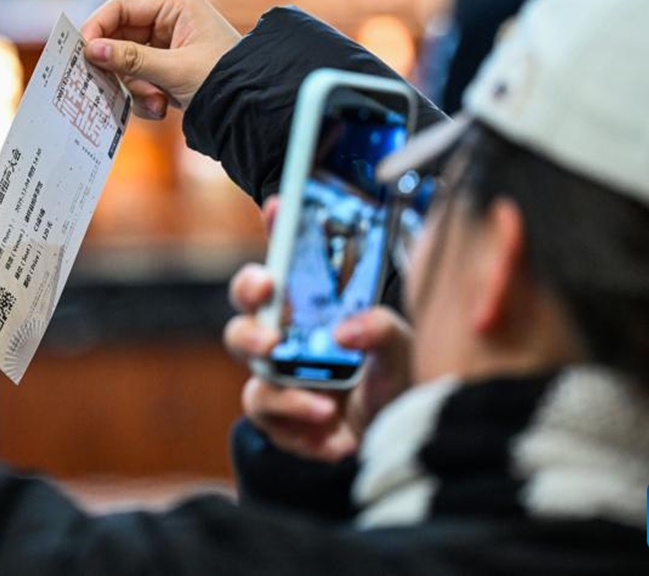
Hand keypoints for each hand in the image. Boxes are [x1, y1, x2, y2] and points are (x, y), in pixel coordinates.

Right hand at [81, 0, 240, 119]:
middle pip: (121, 37)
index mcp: (177, 6)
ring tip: (157, 104)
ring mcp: (168, 46)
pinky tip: (162, 109)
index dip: (98, 27)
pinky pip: (140, 80)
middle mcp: (170, 21)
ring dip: (136, 88)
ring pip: (128, 63)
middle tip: (111, 86)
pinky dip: (144, 97)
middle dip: (121, 68)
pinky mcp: (168, 70)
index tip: (82, 52)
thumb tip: (90, 50)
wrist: (253, 110)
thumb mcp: (175, 70)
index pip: (122, 7)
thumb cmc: (225, 80)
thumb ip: (131, 59)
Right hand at [223, 199, 412, 461]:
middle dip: (250, 325)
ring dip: (282, 394)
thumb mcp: (404, 349)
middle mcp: (289, 342)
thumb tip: (345, 330)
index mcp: (313, 311)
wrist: (401, 440)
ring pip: (253, 380)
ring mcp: (282, 382)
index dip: (279, 231)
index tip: (280, 208)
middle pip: (244, 319)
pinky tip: (334, 439)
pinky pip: (271, 422)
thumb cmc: (397, 382)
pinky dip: (301, 430)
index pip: (288, 263)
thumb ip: (383, 329)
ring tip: (321, 407)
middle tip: (273, 338)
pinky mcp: (283, 423)